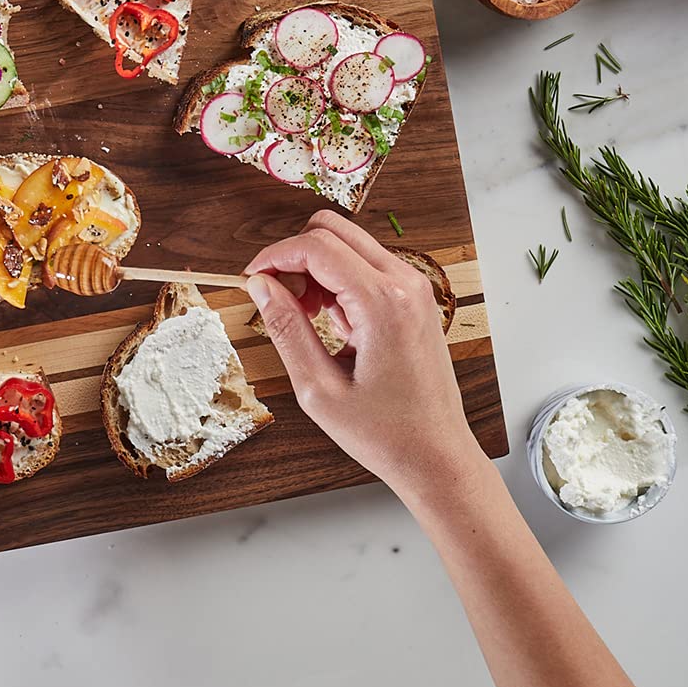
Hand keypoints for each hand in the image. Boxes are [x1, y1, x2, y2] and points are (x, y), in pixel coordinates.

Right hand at [244, 211, 484, 499]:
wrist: (437, 456)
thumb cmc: (384, 433)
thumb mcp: (319, 388)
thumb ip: (286, 329)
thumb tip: (260, 286)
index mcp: (383, 304)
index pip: (316, 247)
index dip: (274, 256)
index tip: (250, 280)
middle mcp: (405, 284)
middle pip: (333, 230)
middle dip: (295, 256)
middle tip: (276, 298)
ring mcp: (415, 288)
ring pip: (349, 244)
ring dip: (316, 269)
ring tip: (306, 321)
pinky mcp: (415, 299)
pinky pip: (367, 267)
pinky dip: (338, 282)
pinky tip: (332, 326)